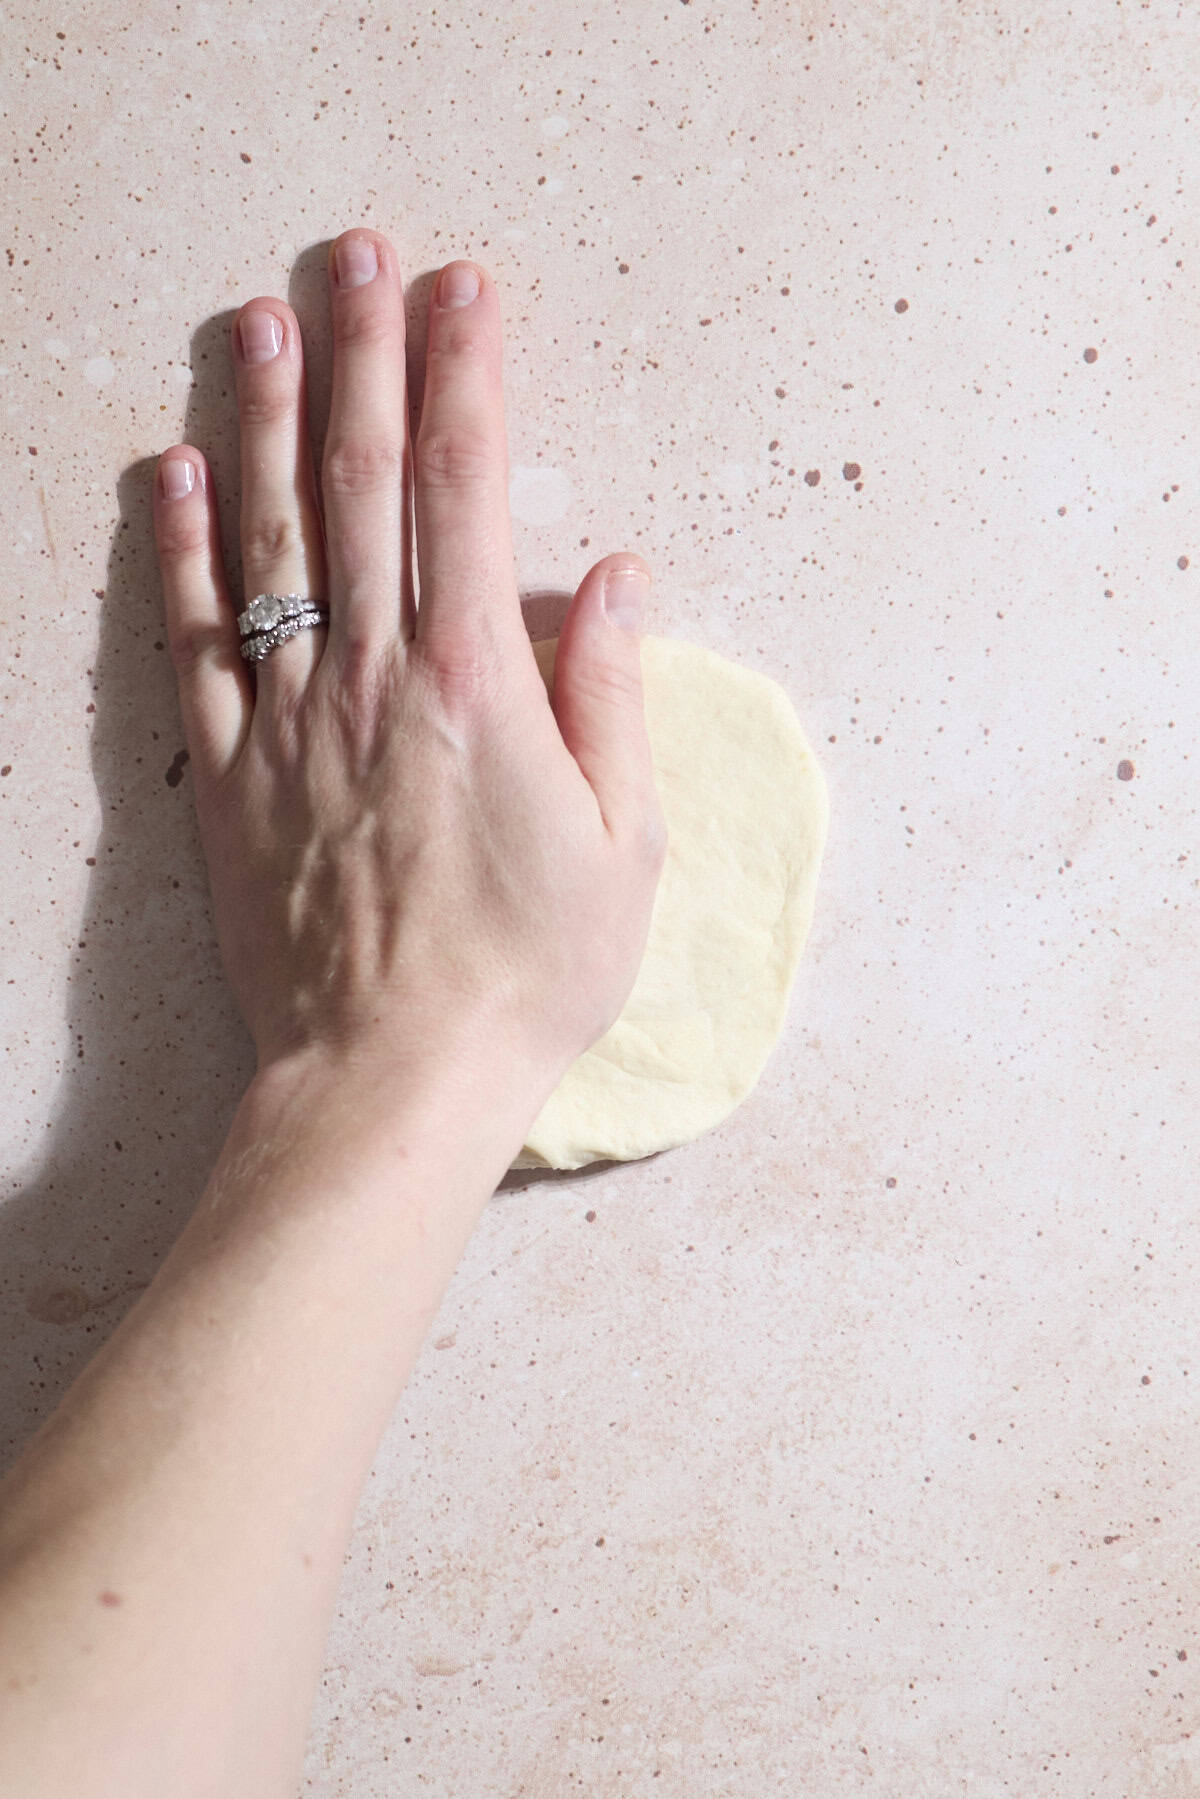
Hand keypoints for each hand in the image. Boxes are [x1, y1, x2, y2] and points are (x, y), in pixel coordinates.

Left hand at [153, 229, 665, 1096]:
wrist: (390, 1080)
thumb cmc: (524, 975)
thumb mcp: (620, 846)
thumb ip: (610, 697)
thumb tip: (613, 577)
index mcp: (474, 688)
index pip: (465, 494)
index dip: (466, 381)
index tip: (468, 293)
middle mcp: (370, 681)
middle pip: (362, 487)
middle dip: (367, 359)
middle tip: (364, 257)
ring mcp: (287, 723)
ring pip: (273, 542)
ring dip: (271, 421)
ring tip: (266, 319)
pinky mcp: (227, 777)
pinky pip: (194, 644)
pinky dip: (183, 552)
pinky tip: (179, 470)